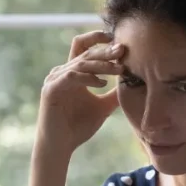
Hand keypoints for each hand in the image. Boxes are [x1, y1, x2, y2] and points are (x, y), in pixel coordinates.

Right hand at [36, 30, 123, 156]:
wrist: (60, 146)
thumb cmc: (78, 127)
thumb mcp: (103, 107)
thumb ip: (115, 95)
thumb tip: (134, 84)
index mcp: (72, 72)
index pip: (83, 46)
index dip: (96, 38)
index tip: (116, 39)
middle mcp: (62, 72)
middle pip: (85, 52)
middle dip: (105, 50)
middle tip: (123, 50)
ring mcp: (55, 79)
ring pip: (80, 63)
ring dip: (101, 64)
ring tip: (119, 68)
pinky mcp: (51, 90)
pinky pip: (72, 77)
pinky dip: (88, 78)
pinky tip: (103, 83)